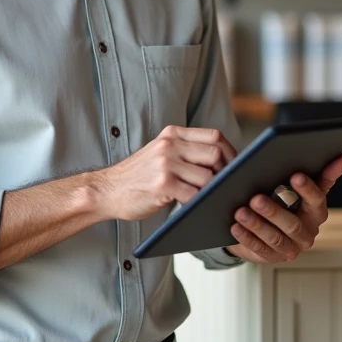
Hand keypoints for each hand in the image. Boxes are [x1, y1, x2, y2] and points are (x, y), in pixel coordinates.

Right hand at [92, 125, 235, 221]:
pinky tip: (195, 207)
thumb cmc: (137, 177)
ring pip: (208, 176)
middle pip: (215, 154)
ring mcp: (165, 163)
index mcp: (172, 134)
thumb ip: (185, 151)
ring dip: (212, 191)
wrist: (106, 190)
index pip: (214, 136)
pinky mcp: (162, 184)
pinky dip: (199, 203)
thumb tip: (222, 161)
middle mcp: (170, 144)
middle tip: (225, 187)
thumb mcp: (160, 153)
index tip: (235, 168)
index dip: (230, 153)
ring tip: (209, 199)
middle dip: (225, 173)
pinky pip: (193, 195)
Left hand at [225, 156, 341, 263]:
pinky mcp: (272, 257)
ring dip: (257, 225)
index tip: (295, 176)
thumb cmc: (286, 200)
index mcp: (317, 213)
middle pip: (292, 224)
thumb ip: (322, 174)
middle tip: (256, 198)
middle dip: (273, 211)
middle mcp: (307, 233)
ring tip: (241, 211)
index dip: (307, 189)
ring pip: (274, 238)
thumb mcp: (301, 187)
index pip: (317, 201)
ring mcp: (290, 248)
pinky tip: (235, 226)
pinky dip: (247, 237)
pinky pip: (259, 249)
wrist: (269, 228)